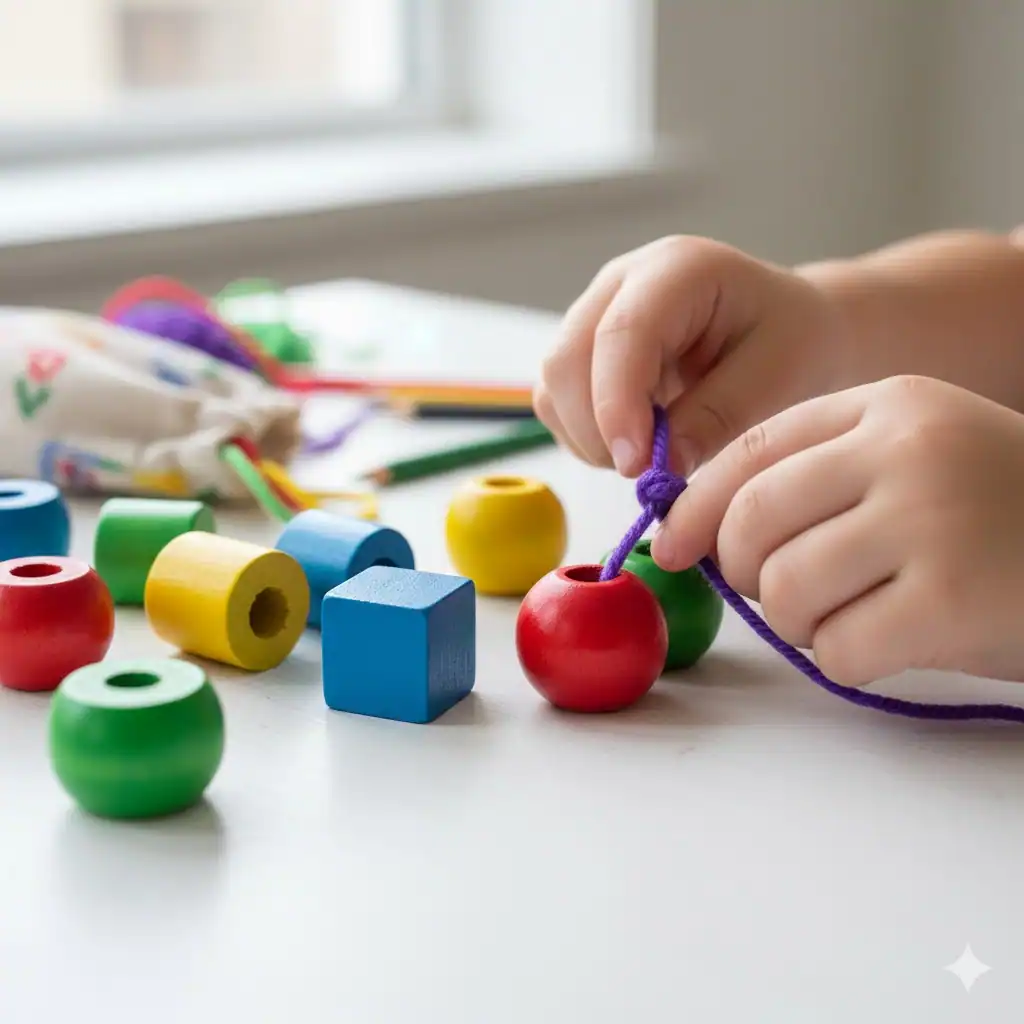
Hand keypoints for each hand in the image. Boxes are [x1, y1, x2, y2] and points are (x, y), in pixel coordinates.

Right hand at [534, 235, 847, 476]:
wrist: (791, 329)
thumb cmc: (795, 342)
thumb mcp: (778, 379)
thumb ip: (718, 417)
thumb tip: (660, 466)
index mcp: (678, 270)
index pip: (621, 334)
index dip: (617, 404)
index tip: (636, 465)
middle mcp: (622, 283)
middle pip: (568, 359)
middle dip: (598, 428)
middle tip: (648, 472)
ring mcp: (595, 314)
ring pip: (554, 384)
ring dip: (589, 436)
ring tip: (650, 455)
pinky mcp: (583, 350)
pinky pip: (557, 402)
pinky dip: (584, 436)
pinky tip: (634, 443)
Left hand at [652, 375, 1023, 685]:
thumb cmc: (1003, 523)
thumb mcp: (915, 467)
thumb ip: (818, 482)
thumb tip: (699, 535)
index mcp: (889, 407)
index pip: (753, 449)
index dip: (698, 505)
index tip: (674, 546)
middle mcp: (906, 448)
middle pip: (753, 519)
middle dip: (745, 572)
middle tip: (780, 592)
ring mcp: (932, 518)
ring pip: (785, 588)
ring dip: (801, 623)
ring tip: (855, 617)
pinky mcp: (952, 599)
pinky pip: (838, 646)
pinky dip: (847, 660)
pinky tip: (895, 645)